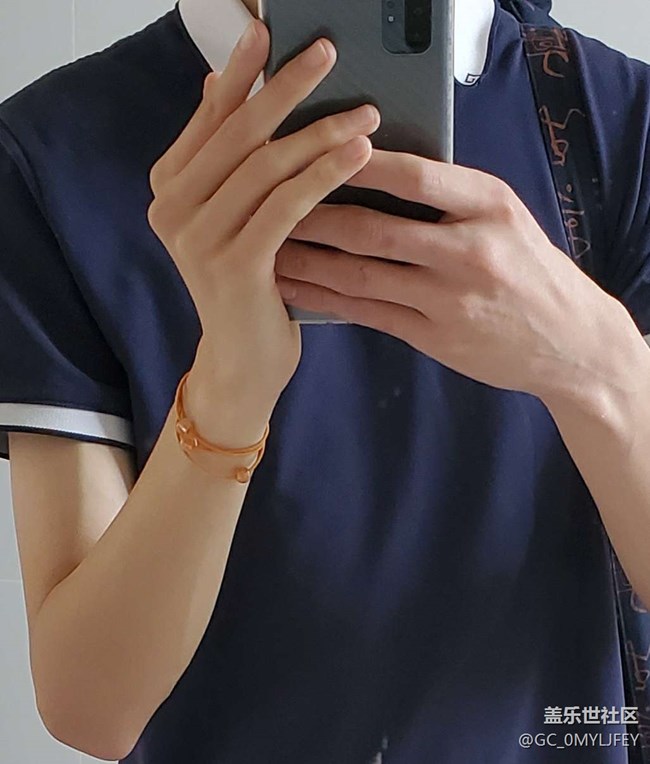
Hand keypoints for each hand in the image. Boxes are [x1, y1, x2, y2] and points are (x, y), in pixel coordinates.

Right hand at [146, 20, 379, 441]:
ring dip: (320, 134)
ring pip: (266, 169)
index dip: (241, 73)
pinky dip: (324, 177)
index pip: (210, 118)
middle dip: (286, 89)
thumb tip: (215, 85)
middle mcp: (173, 209)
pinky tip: (359, 156)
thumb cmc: (247, 283)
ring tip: (366, 112)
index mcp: (170, 187)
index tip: (269, 33)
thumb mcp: (230, 216)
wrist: (242, 358)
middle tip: (328, 54)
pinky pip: (285, 208)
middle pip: (238, 134)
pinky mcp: (233, 266)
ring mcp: (198, 239)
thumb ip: (223, 158)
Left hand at [275, 150, 624, 401]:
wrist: (567, 341)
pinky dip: (325, 300)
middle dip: (311, 216)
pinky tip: (294, 289)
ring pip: (361, 276)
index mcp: (489, 205)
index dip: (355, 162)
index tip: (308, 150)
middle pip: (373, 229)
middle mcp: (469, 250)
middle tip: (264, 203)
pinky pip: (367, 313)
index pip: (413, 175)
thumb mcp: (503, 216)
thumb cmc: (528, 268)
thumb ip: (449, 196)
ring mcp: (450, 299)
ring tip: (264, 247)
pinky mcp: (434, 336)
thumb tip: (372, 168)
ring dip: (307, 261)